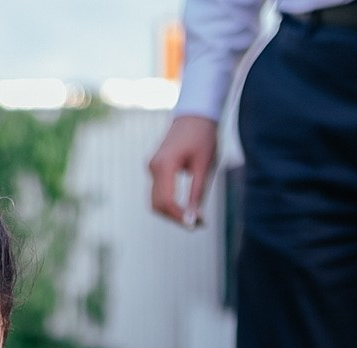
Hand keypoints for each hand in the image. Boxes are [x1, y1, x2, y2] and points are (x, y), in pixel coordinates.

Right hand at [148, 114, 220, 228]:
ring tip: (195, 217)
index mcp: (164, 164)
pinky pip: (158, 193)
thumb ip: (198, 194)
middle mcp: (153, 167)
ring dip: (173, 213)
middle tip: (199, 224)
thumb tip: (194, 220)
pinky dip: (171, 204)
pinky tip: (187, 207)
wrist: (195, 113)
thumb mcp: (205, 165)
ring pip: (156, 202)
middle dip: (176, 218)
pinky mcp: (155, 168)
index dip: (179, 217)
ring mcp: (151, 167)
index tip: (196, 225)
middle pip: (158, 205)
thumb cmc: (203, 136)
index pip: (166, 201)